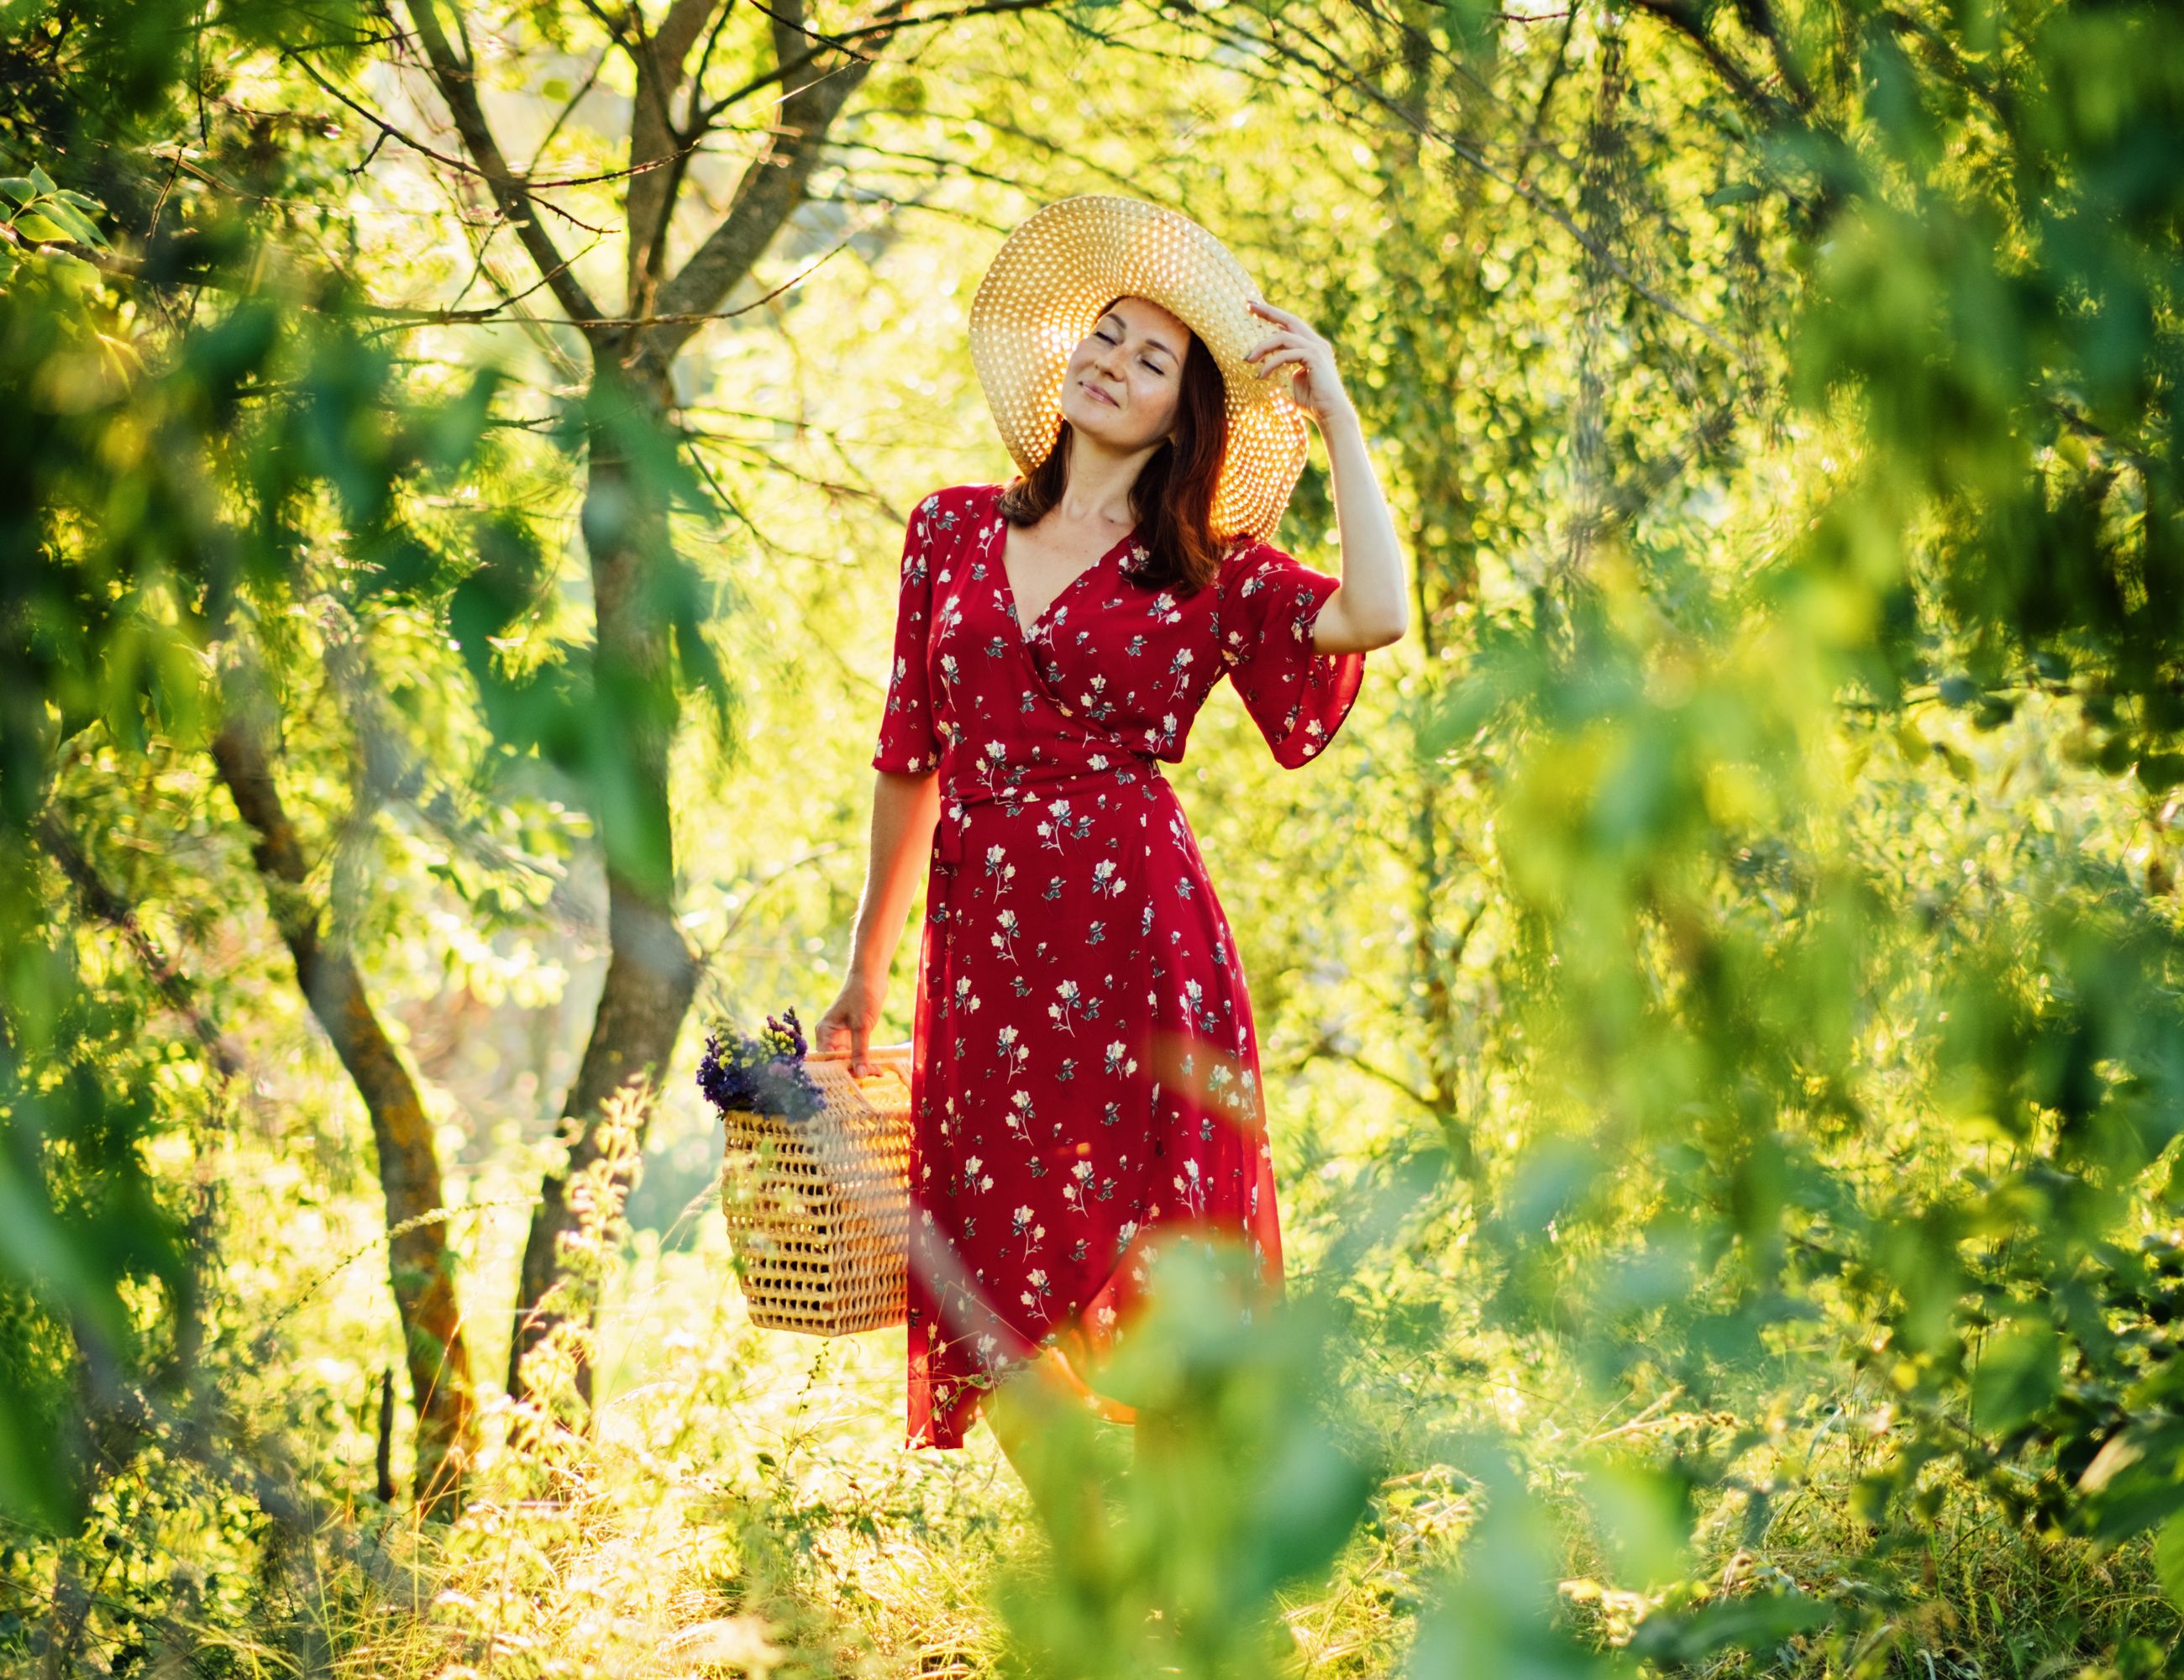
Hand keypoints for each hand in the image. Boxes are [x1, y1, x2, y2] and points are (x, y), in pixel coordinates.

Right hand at [813, 972, 884, 1074]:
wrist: (872, 976)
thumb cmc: (862, 995)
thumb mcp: (861, 1025)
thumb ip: (860, 1051)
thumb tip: (860, 1074)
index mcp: (824, 1032)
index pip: (827, 1059)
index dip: (839, 1072)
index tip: (854, 1081)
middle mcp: (830, 1037)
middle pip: (837, 1062)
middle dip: (853, 1071)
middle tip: (871, 1076)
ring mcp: (841, 1037)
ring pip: (848, 1059)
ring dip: (862, 1066)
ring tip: (878, 1072)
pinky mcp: (853, 1035)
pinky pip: (857, 1053)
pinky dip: (866, 1059)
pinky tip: (878, 1067)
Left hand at [1242, 298, 1355, 429]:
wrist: (1330, 416)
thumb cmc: (1311, 403)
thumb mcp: (1291, 381)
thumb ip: (1281, 368)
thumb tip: (1261, 364)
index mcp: (1312, 346)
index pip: (1290, 324)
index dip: (1273, 314)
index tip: (1253, 307)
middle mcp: (1316, 343)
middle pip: (1289, 319)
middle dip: (1268, 311)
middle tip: (1249, 306)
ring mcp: (1317, 349)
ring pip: (1283, 336)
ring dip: (1262, 347)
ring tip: (1248, 359)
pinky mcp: (1315, 357)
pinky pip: (1286, 354)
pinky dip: (1271, 364)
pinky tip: (1261, 376)